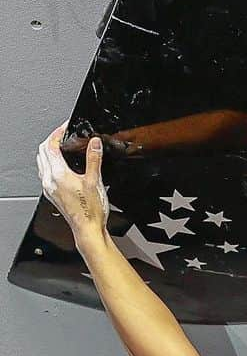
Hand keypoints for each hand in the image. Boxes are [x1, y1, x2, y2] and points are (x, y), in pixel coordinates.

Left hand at [36, 123, 108, 245]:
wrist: (88, 228)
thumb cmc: (91, 210)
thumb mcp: (96, 181)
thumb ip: (94, 159)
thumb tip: (94, 143)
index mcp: (58, 175)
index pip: (50, 146)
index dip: (57, 133)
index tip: (65, 127)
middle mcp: (49, 180)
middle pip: (42, 152)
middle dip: (51, 140)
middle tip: (63, 134)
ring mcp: (48, 188)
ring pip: (41, 162)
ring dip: (48, 151)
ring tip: (61, 147)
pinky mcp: (51, 193)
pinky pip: (45, 173)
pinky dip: (50, 163)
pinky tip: (60, 166)